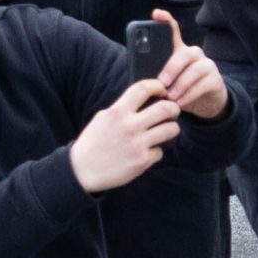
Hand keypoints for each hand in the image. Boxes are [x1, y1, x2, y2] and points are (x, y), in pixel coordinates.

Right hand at [69, 77, 181, 192]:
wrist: (83, 170)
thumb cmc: (93, 142)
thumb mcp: (103, 118)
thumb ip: (122, 108)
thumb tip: (144, 99)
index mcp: (118, 112)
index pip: (143, 89)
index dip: (158, 86)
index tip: (162, 90)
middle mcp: (129, 126)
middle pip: (166, 108)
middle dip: (174, 108)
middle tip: (173, 112)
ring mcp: (137, 144)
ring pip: (170, 129)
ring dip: (172, 129)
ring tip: (166, 130)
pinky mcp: (142, 161)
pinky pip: (160, 151)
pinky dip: (156, 151)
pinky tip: (147, 152)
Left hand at [144, 9, 228, 120]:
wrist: (205, 103)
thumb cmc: (180, 89)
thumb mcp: (167, 81)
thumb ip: (157, 75)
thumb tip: (142, 80)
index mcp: (179, 50)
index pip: (173, 31)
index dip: (166, 20)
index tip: (156, 14)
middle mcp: (194, 54)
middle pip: (184, 54)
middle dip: (171, 68)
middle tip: (161, 83)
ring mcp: (207, 65)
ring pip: (194, 71)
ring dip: (180, 86)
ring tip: (170, 98)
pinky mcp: (215, 79)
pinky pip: (202, 85)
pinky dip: (189, 95)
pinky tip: (180, 103)